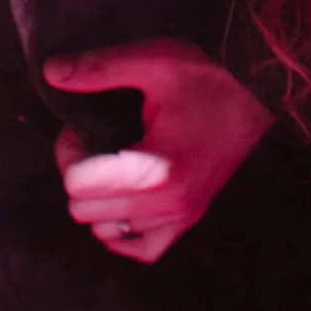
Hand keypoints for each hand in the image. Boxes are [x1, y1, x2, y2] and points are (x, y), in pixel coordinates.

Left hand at [43, 40, 274, 264]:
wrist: (258, 96)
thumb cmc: (208, 77)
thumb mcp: (154, 62)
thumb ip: (100, 68)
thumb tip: (51, 71)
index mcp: (157, 169)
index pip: (78, 185)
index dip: (68, 151)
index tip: (82, 128)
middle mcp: (169, 204)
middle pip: (84, 210)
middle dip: (78, 173)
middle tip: (93, 142)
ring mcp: (181, 217)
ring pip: (105, 230)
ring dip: (97, 199)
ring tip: (110, 163)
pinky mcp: (189, 219)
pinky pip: (141, 249)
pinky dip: (122, 230)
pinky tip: (122, 197)